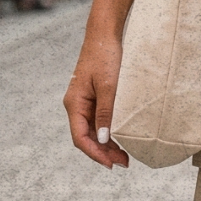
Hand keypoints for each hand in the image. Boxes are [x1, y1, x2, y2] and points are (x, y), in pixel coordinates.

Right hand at [64, 34, 128, 168]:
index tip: (110, 164)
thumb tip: (104, 139)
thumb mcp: (108, 86)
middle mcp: (77, 106)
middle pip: (86, 138)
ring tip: (124, 157)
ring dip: (107, 145)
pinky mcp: (94, 99)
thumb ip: (106, 113)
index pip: (80, 138)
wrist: (104, 35)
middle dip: (103, 153)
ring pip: (93, 132)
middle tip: (123, 163)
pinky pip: (99, 122)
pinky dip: (109, 133)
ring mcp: (85, 103)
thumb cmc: (104, 56)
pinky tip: (121, 140)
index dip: (95, 154)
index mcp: (75, 104)